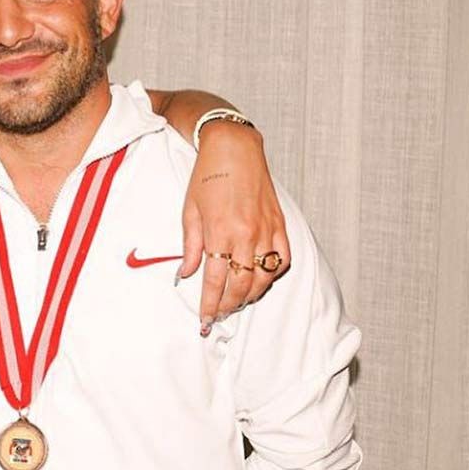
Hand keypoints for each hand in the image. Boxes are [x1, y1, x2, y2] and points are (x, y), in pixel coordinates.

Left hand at [180, 122, 290, 332]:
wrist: (234, 149)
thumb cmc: (207, 177)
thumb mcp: (189, 212)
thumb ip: (190, 246)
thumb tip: (186, 274)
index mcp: (220, 233)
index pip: (215, 281)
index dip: (209, 304)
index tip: (204, 320)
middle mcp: (247, 235)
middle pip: (241, 285)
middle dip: (228, 305)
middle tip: (218, 315)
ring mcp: (266, 231)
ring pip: (264, 277)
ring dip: (250, 295)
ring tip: (236, 301)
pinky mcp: (280, 224)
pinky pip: (282, 259)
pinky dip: (272, 274)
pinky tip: (260, 279)